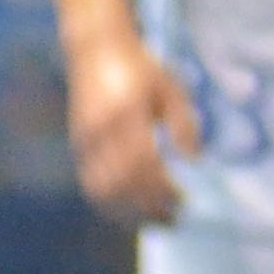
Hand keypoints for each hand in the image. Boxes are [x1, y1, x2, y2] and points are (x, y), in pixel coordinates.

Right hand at [64, 33, 194, 225]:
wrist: (97, 51)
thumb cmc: (142, 69)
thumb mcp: (171, 89)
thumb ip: (184, 124)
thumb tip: (195, 161)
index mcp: (127, 115)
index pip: (143, 164)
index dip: (162, 188)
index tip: (183, 201)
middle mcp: (101, 132)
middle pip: (121, 183)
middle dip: (147, 207)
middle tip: (174, 220)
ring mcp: (85, 141)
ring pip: (101, 190)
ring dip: (127, 212)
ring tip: (154, 222)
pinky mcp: (78, 147)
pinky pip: (90, 184)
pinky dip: (109, 204)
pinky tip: (129, 211)